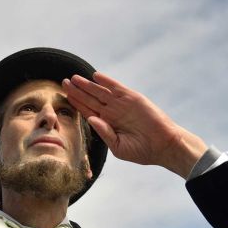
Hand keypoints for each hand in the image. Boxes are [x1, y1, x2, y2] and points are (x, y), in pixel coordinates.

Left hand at [62, 72, 207, 177]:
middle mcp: (112, 112)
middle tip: (64, 82)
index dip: (76, 103)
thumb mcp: (118, 147)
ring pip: (101, 91)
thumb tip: (90, 119)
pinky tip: (95, 76)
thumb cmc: (141, 151)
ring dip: (87, 84)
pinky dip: (107, 81)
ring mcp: (122, 104)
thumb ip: (104, 133)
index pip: (87, 110)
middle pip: (90, 98)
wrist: (163, 147)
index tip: (64, 95)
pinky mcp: (133, 99)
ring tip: (74, 78)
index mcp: (107, 124)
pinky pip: (117, 88)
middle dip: (77, 91)